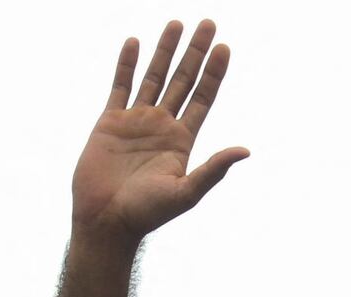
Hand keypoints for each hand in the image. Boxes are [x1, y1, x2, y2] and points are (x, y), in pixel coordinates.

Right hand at [71, 20, 249, 245]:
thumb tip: (245, 150)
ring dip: (165, 50)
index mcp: (183, 140)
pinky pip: (120, 85)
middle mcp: (162, 126)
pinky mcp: (110, 121)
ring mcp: (136, 121)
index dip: (214, 73)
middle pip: (183, 80)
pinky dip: (126, 64)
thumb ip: (213, 169)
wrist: (106, 220)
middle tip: (207, 22)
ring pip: (154, 76)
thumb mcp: (186, 192)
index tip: (224, 47)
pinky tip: (135, 42)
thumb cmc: (146, 213)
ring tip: (176, 23)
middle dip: (195, 52)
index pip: (203, 98)